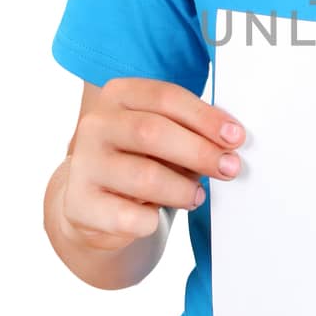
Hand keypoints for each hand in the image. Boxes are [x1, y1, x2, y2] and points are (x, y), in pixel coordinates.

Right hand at [60, 77, 245, 254]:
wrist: (94, 202)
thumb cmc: (142, 160)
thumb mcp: (164, 135)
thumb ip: (190, 130)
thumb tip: (230, 142)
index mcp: (118, 95)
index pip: (166, 97)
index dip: (205, 118)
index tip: (235, 137)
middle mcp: (95, 125)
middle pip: (152, 132)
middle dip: (199, 152)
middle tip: (229, 168)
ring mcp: (83, 164)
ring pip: (144, 176)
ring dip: (182, 189)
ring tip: (197, 196)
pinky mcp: (79, 204)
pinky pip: (129, 216)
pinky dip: (151, 221)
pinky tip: (156, 218)